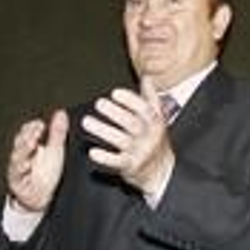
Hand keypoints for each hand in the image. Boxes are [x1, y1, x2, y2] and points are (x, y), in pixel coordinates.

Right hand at [6, 109, 67, 212]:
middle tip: (37, 130)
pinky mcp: (16, 181)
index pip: (27, 131)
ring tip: (31, 143)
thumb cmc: (46, 172)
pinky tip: (26, 164)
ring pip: (17, 157)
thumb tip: (61, 113)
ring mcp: (17, 168)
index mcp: (28, 145)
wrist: (40, 197)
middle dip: (28, 135)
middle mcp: (21, 155)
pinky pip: (16, 175)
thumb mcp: (55, 151)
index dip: (32, 127)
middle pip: (20, 142)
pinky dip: (20, 169)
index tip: (41, 124)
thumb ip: (57, 132)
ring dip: (24, 150)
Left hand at [81, 77, 173, 194]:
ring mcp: (140, 152)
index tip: (115, 93)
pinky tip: (92, 152)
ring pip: (121, 140)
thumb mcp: (158, 118)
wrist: (163, 172)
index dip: (130, 100)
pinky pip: (117, 162)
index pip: (145, 109)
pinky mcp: (131, 167)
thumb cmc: (155, 140)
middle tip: (98, 103)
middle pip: (132, 123)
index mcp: (155, 122)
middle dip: (114, 112)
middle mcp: (148, 137)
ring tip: (86, 122)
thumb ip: (150, 98)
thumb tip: (147, 77)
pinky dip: (105, 157)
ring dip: (103, 130)